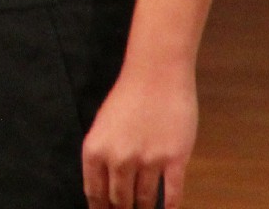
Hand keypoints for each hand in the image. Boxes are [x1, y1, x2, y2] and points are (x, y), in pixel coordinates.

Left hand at [81, 62, 196, 207]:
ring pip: (145, 199)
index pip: (95, 194)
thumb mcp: (103, 125)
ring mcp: (148, 161)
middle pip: (120, 200)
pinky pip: (171, 193)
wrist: (156, 73)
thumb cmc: (128, 95)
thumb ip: (103, 155)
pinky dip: (169, 207)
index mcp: (95, 150)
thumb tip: (107, 185)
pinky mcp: (174, 159)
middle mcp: (118, 159)